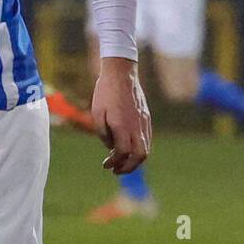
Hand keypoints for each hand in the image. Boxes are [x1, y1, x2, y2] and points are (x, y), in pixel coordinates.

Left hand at [91, 58, 150, 174]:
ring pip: (146, 148)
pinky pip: (146, 139)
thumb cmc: (105, 92)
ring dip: (134, 159)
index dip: (115, 162)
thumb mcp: (97, 113)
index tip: (106, 165)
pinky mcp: (146, 118)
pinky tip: (126, 147)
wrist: (122, 73)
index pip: (122, 152)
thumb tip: (111, 147)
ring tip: (120, 161)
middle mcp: (136, 126)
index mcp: (122, 125)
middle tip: (116, 170)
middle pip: (140, 156)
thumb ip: (103, 133)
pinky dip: (138, 148)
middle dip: (129, 167)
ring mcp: (144, 122)